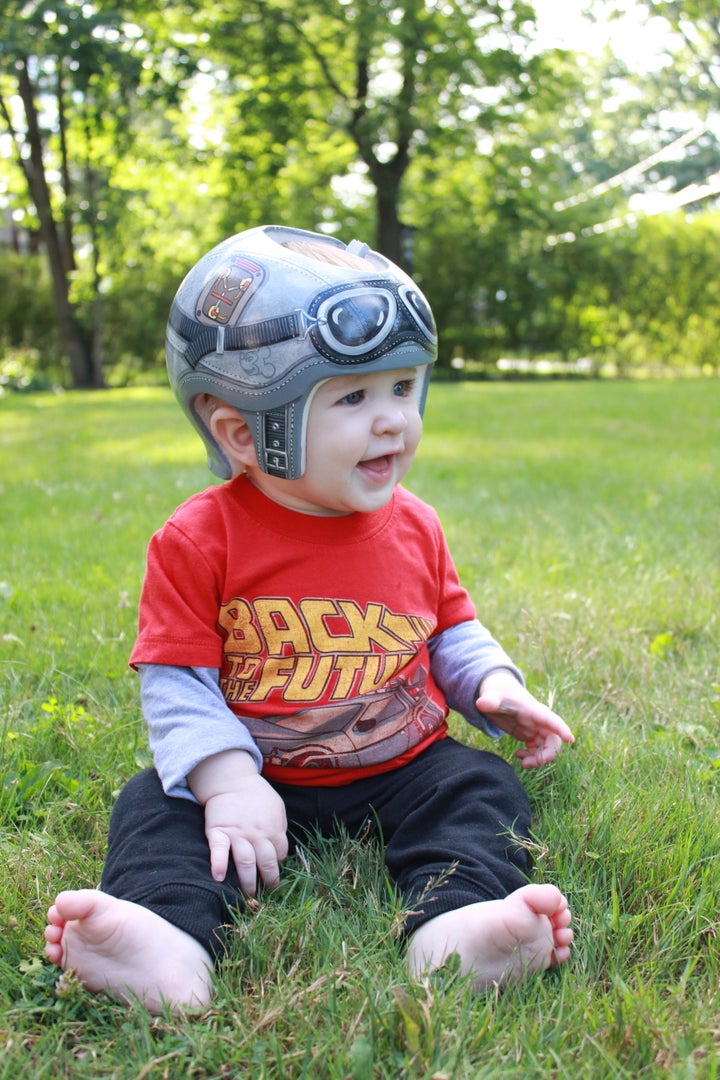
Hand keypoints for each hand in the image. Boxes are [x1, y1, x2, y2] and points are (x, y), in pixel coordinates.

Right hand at [189, 750, 287, 894]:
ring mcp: (237, 834)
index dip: (277, 865)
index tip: (272, 872)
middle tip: (265, 893)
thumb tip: (280, 849)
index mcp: (273, 829)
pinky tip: (219, 877)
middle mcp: (257, 834)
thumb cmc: (257, 795)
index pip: (280, 855)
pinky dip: (218, 864)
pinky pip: (218, 851)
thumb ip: (279, 828)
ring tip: (248, 895)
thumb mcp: (277, 807)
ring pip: (245, 862)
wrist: (232, 779)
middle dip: (268, 881)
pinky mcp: (218, 832)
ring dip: (248, 882)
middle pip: (266, 863)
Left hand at [476, 671, 574, 768]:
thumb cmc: (497, 691)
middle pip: (554, 740)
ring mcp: (535, 728)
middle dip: (547, 755)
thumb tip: (480, 703)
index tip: (570, 740)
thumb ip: (489, 700)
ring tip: (521, 762)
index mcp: (533, 710)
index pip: (550, 719)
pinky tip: (517, 755)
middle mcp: (538, 720)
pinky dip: (531, 757)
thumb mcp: (492, 695)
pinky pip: (537, 750)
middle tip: (527, 764)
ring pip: (547, 748)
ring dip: (538, 759)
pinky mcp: (529, 734)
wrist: (497, 691)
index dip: (561, 729)